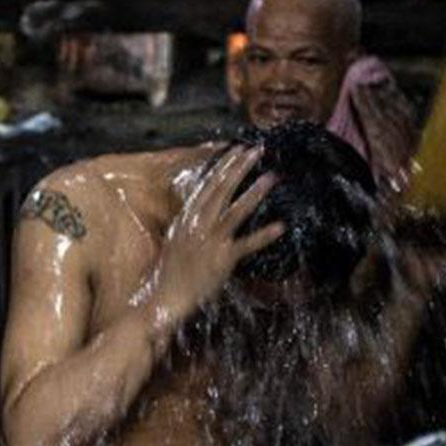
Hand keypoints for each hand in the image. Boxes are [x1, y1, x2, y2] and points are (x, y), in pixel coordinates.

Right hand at [147, 145, 284, 328]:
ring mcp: (211, 241)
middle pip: (221, 190)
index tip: (235, 149)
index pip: (207, 185)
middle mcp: (198, 225)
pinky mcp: (222, 259)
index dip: (222, 166)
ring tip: (272, 176)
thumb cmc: (168, 271)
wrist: (165, 296)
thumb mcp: (174, 240)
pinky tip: (280, 226)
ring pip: (236, 211)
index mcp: (187, 218)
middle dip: (239, 168)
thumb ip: (187, 223)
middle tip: (256, 150)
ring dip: (254, 192)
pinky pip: (246, 244)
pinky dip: (263, 236)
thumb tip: (196, 209)